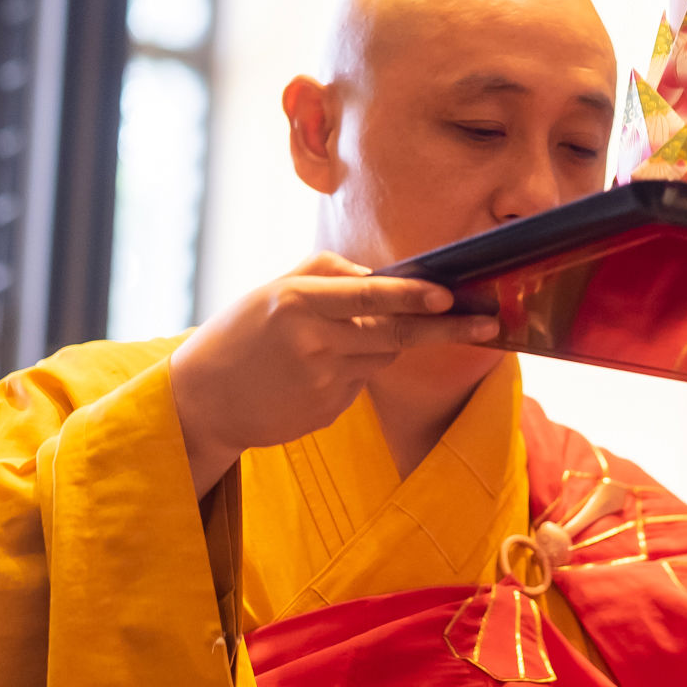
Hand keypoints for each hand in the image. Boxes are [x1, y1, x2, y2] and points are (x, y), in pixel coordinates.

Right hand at [168, 252, 498, 495]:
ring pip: (382, 356)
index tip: (448, 295)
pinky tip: (310, 376)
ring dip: (379, 344)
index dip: (412, 296)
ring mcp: (321, 379)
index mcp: (297, 300)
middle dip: (444, 327)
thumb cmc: (242, 334)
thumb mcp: (274, 290)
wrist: (202, 398)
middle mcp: (312, 339)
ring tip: (327, 344)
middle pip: (393, 332)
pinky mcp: (327, 410)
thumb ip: (329, 276)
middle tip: (484, 323)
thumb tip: (386, 278)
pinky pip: (360, 381)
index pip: (368, 294)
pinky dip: (351, 371)